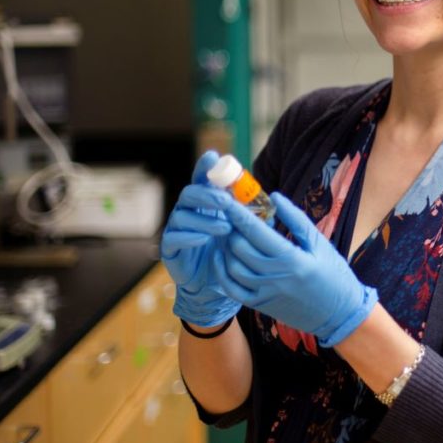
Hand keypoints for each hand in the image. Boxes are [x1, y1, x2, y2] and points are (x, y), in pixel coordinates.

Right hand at [160, 150, 241, 326]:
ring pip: (182, 214)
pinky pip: (174, 237)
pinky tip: (204, 238)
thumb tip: (272, 200)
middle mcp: (188, 212)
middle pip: (190, 193)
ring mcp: (177, 229)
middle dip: (208, 194)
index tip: (214, 157)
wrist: (215, 286)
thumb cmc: (231, 253)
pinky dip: (190, 236)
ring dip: (205, 219)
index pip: (202, 180)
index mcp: (206, 204)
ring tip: (226, 227)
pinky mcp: (170, 248)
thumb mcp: (242, 231)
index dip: (205, 167)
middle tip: (226, 200)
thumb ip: (250, 214)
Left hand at [218, 192, 377, 346]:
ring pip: (232, 266)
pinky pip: (232, 289)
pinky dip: (222, 271)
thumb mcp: (320, 244)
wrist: (339, 314)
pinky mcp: (260, 305)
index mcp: (291, 259)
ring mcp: (265, 293)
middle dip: (231, 228)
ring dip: (225, 247)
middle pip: (239, 247)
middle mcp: (274, 277)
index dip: (238, 214)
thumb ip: (296, 220)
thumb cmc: (334, 275)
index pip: (256, 231)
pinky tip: (222, 257)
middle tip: (230, 216)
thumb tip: (274, 197)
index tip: (228, 200)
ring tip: (227, 232)